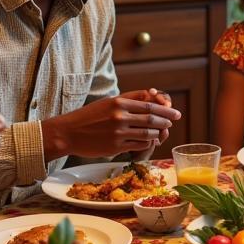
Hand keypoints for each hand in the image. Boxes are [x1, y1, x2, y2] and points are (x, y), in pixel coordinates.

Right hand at [44, 88, 180, 157]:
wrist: (68, 133)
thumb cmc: (89, 116)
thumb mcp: (108, 102)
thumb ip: (129, 99)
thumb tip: (152, 96)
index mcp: (118, 103)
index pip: (149, 104)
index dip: (165, 109)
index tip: (175, 112)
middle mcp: (119, 117)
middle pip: (152, 119)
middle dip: (166, 120)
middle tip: (173, 121)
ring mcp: (118, 133)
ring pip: (148, 133)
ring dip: (158, 133)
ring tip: (161, 131)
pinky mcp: (115, 147)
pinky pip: (139, 145)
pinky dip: (148, 143)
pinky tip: (149, 141)